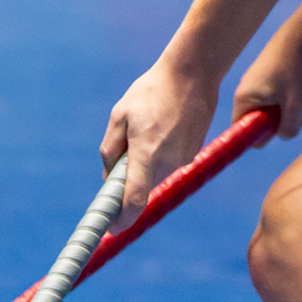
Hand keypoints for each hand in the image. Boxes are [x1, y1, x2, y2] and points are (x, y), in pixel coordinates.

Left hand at [100, 60, 218, 232]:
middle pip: (142, 186)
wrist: (193, 73)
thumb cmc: (151, 90)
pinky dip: (160, 153)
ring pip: (155, 174)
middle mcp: (168, 162)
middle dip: (128, 178)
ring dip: (145, 162)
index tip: (111, 229)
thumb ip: (110, 150)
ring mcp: (183, 158)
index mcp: (145, 153)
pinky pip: (168, 163)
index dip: (121, 219)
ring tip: (148, 127)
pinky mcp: (193, 153)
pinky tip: (163, 126)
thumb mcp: (120, 115)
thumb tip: (108, 177)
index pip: (133, 200)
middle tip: (125, 147)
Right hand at [232, 24, 301, 145]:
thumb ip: (288, 129)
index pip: (245, 131)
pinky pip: (299, 95)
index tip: (284, 128)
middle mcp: (254, 91)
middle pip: (275, 122)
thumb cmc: (298, 66)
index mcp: (246, 98)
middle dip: (298, 116)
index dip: (264, 136)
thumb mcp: (295, 105)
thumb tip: (286, 134)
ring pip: (292, 109)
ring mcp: (270, 83)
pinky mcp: (286, 75)